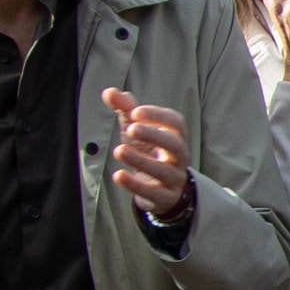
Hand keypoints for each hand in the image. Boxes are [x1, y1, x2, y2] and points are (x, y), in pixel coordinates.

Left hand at [103, 89, 192, 221]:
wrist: (161, 189)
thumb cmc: (149, 153)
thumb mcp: (137, 130)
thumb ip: (126, 110)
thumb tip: (109, 91)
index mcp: (176, 137)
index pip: (175, 123)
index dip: (157, 116)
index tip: (135, 112)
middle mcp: (179, 157)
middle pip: (176, 145)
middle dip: (155, 135)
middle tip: (132, 128)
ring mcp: (174, 178)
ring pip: (164, 170)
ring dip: (141, 160)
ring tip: (119, 151)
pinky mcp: (164, 197)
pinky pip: (153, 192)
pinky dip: (135, 185)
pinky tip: (118, 175)